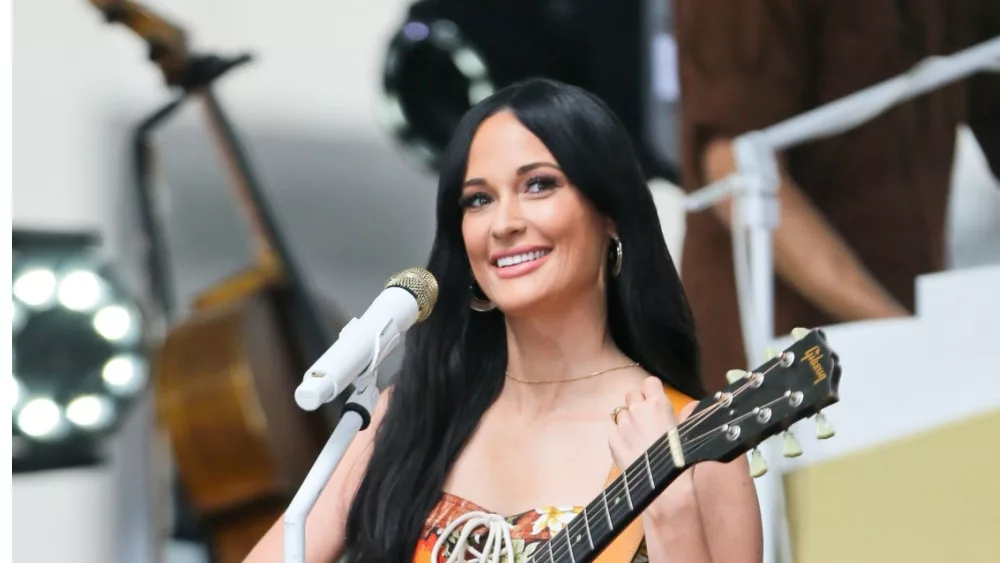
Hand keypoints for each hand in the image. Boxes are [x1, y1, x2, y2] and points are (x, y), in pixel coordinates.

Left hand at [608, 377, 699, 519]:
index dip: (652, 390)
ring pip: (621, 413)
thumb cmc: (681, 460)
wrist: (664, 488)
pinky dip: (620, 437)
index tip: (655, 399)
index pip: (650, 382)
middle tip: (646, 419)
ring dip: (628, 420)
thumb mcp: (688, 433)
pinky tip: (631, 449)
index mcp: (658, 405)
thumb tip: (694, 404)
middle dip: (638, 404)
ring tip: (639, 436)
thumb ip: (688, 415)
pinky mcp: (612, 440)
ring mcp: (623, 425)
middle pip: (632, 394)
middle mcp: (638, 410)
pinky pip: (614, 431)